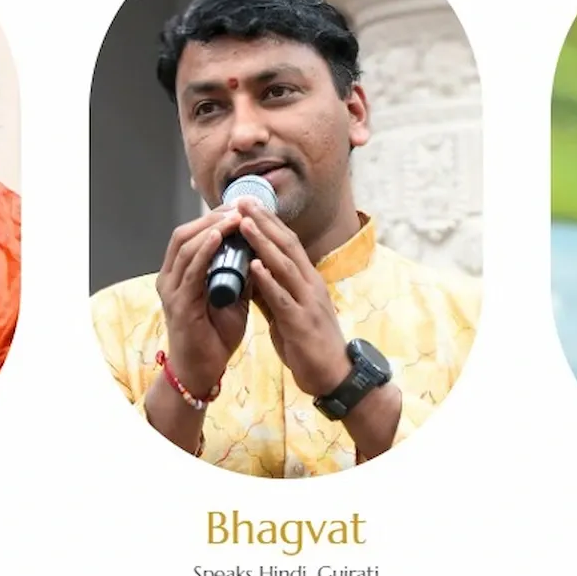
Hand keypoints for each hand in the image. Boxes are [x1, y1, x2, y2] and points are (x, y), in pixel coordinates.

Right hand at [156, 205, 250, 394]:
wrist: (203, 370)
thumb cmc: (215, 335)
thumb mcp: (232, 298)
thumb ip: (240, 274)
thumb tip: (259, 249)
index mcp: (181, 274)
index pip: (192, 233)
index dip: (215, 217)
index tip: (241, 206)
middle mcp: (170, 278)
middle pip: (185, 233)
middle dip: (213, 217)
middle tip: (240, 205)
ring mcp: (171, 290)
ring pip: (185, 246)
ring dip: (211, 228)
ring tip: (234, 216)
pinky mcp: (178, 304)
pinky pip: (190, 270)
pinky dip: (204, 250)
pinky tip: (218, 237)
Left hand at [236, 198, 350, 396]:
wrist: (333, 375)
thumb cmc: (309, 344)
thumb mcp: (287, 312)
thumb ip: (271, 291)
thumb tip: (250, 272)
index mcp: (307, 280)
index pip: (288, 242)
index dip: (268, 221)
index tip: (249, 203)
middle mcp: (310, 284)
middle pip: (287, 245)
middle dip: (264, 221)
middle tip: (243, 199)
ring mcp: (308, 302)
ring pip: (285, 265)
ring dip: (263, 242)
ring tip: (244, 223)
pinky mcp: (302, 322)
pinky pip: (283, 297)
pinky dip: (268, 279)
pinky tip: (254, 266)